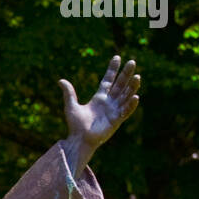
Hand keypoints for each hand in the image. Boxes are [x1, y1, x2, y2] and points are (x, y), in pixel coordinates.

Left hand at [58, 55, 140, 174]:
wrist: (79, 140)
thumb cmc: (75, 126)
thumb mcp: (71, 106)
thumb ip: (69, 93)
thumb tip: (61, 80)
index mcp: (99, 98)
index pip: (108, 80)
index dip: (112, 69)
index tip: (117, 57)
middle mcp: (108, 103)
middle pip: (120, 85)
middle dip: (126, 74)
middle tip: (132, 63)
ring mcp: (113, 111)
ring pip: (125, 96)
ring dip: (132, 87)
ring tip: (137, 77)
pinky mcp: (116, 121)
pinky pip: (126, 111)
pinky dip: (131, 105)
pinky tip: (136, 97)